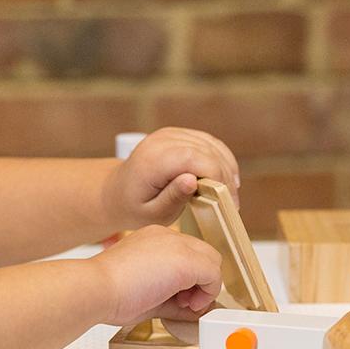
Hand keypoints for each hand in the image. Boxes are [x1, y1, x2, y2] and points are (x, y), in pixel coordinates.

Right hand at [90, 225, 221, 327]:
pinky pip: (214, 275)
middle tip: (184, 303)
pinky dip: (208, 293)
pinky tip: (189, 305)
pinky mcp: (186, 260)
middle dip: (200, 281)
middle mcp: (167, 236)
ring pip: (212, 262)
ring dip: (205, 287)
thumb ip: (171, 298)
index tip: (177, 298)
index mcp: (153, 239)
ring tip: (185, 305)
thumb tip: (192, 310)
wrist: (97, 288)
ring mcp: (177, 245)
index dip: (189, 279)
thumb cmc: (110, 293)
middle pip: (204, 255)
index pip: (186, 254)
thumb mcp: (146, 293)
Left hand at [101, 127, 240, 229]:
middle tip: (232, 205)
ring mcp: (170, 133)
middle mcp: (162, 140)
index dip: (218, 179)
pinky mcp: (178, 134)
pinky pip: (208, 142)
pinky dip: (221, 159)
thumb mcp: (151, 214)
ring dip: (226, 168)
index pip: (196, 160)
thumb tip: (192, 180)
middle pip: (208, 152)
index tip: (227, 203)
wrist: (117, 192)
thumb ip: (172, 198)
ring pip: (212, 145)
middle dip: (225, 178)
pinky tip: (225, 178)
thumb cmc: (134, 207)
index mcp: (153, 159)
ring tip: (229, 195)